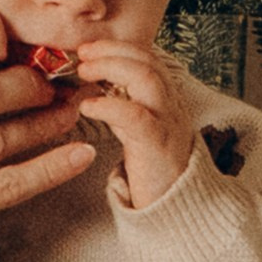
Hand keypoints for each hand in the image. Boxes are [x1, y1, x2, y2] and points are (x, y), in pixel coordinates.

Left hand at [67, 38, 196, 209]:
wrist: (178, 213)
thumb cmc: (154, 174)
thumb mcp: (137, 132)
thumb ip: (123, 108)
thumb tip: (96, 87)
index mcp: (167, 100)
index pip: (147, 58)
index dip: (117, 48)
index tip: (89, 49)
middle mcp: (172, 106)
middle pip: (148, 60)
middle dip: (112, 50)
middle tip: (83, 54)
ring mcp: (168, 124)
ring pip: (146, 78)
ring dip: (111, 67)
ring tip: (84, 72)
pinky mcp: (158, 146)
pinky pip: (136, 116)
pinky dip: (108, 106)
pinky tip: (88, 106)